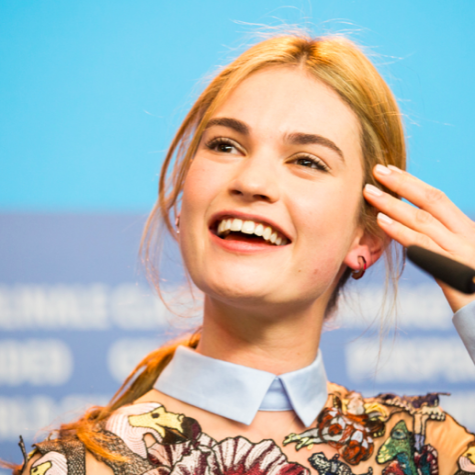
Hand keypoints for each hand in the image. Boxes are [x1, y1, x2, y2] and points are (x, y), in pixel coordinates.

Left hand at [363, 164, 474, 312]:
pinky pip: (421, 245)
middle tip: (376, 170)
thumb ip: (442, 242)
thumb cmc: (474, 288)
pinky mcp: (451, 270)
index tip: (392, 171)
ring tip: (369, 192)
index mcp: (467, 230)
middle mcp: (464, 236)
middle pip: (430, 201)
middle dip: (402, 183)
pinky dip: (400, 231)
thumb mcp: (461, 258)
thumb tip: (416, 230)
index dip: (413, 183)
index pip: (438, 199)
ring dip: (393, 204)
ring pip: (421, 220)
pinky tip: (381, 221)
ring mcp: (458, 251)